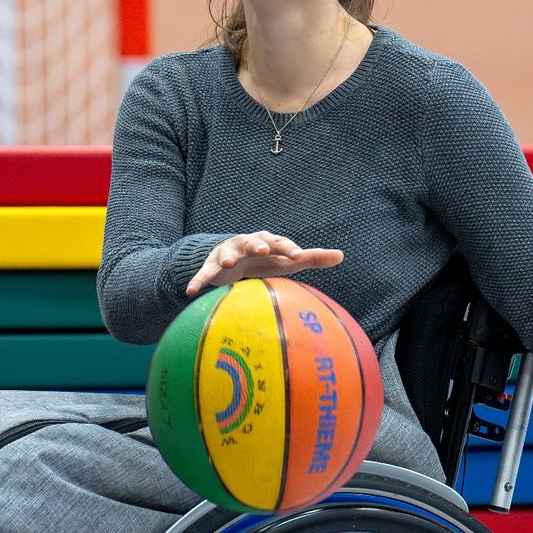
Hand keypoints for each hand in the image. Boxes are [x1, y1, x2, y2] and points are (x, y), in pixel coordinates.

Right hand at [186, 231, 343, 296]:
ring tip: (228, 263)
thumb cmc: (265, 261)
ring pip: (226, 252)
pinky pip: (204, 274)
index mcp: (266, 242)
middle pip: (252, 241)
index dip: (287, 247)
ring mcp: (227, 253)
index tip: (298, 255)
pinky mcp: (211, 266)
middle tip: (263, 250)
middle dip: (256, 244)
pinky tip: (191, 291)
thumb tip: (341, 255)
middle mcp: (246, 244)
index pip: (279, 242)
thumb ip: (312, 258)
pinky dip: (198, 281)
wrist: (230, 259)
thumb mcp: (286, 261)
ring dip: (227, 257)